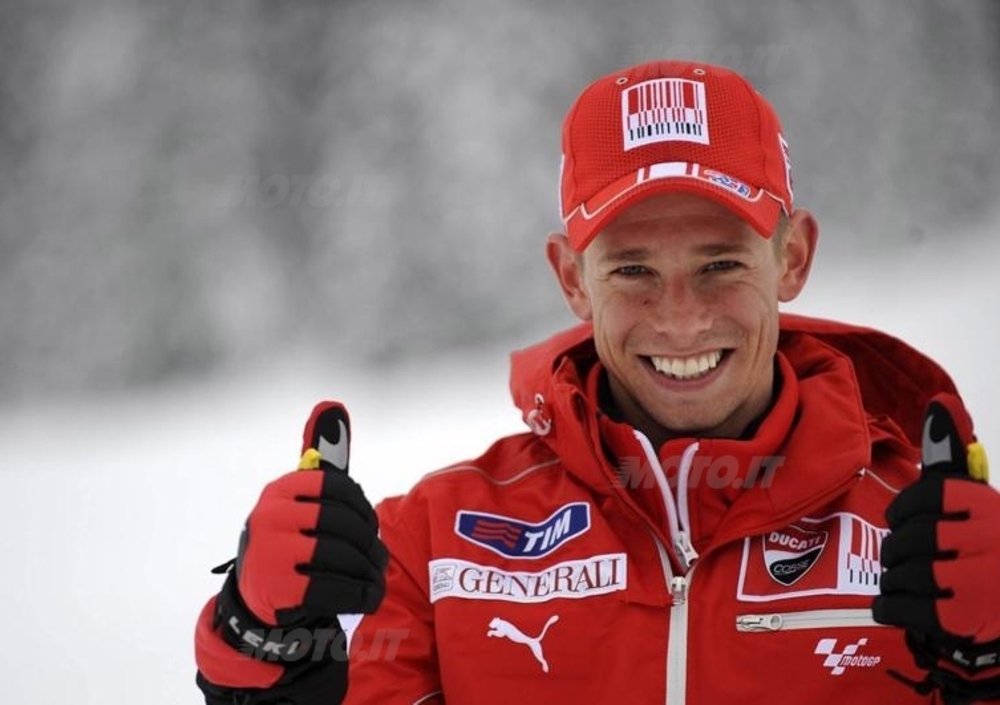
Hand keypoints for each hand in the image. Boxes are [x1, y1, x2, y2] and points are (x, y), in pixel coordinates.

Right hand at [215, 402, 388, 658]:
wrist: (256, 604)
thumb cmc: (293, 543)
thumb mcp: (305, 501)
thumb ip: (322, 456)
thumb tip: (331, 404)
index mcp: (280, 490)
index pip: (339, 488)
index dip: (363, 509)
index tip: (369, 527)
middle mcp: (269, 515)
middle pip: (343, 524)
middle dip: (369, 545)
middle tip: (378, 560)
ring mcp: (269, 551)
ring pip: (342, 557)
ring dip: (368, 572)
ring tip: (375, 579)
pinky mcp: (277, 587)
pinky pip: (336, 588)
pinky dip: (361, 594)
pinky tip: (368, 597)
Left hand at [874, 393, 999, 700]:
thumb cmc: (986, 548)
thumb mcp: (976, 502)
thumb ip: (951, 455)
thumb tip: (940, 402)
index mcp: (990, 506)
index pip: (925, 497)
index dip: (904, 512)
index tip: (905, 522)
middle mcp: (991, 539)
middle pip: (911, 538)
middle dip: (899, 550)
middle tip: (905, 558)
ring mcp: (980, 581)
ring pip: (905, 573)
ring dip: (895, 580)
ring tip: (908, 582)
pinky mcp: (966, 619)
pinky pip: (902, 606)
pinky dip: (889, 606)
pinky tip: (896, 605)